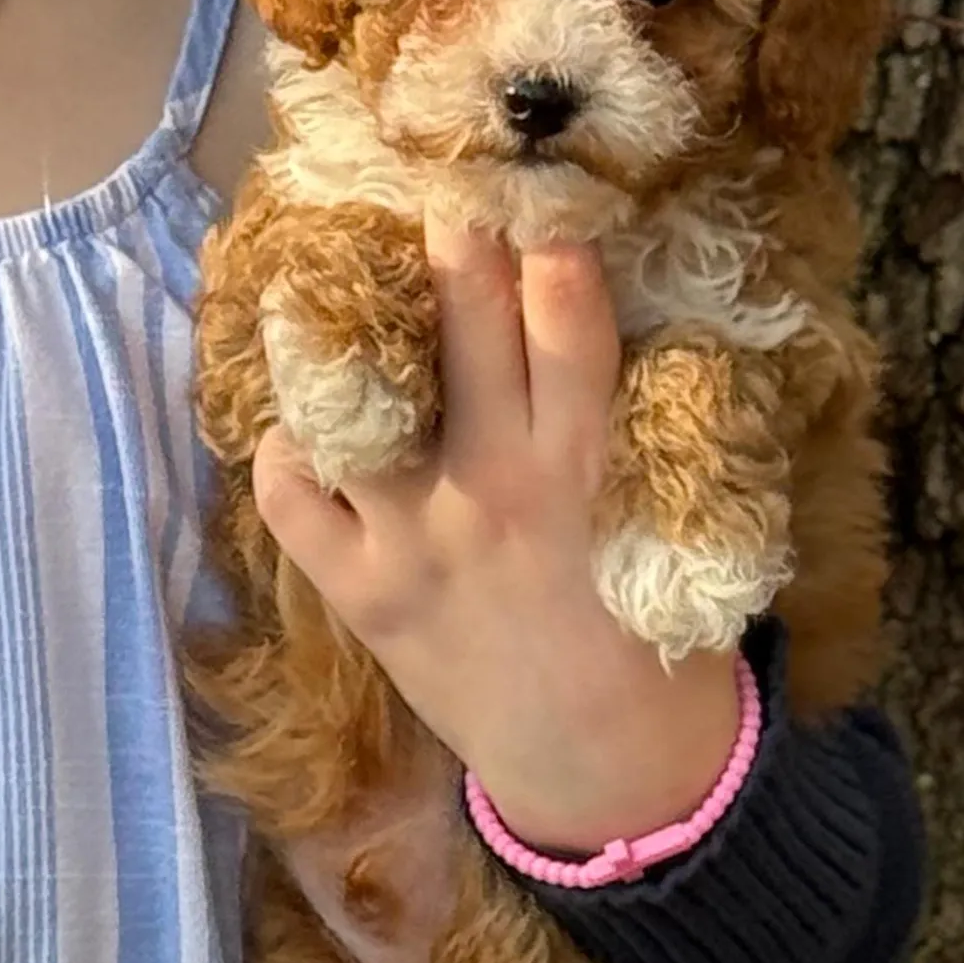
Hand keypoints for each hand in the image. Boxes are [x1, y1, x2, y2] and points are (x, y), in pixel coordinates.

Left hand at [252, 206, 743, 855]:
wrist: (604, 771)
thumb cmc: (656, 646)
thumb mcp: (671, 533)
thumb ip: (636, 439)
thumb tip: (606, 336)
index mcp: (586, 469)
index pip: (567, 323)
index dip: (549, 244)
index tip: (537, 193)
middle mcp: (493, 488)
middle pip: (464, 328)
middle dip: (455, 245)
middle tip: (445, 191)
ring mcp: (413, 539)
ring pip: (359, 400)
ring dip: (348, 332)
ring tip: (342, 286)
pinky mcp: (360, 592)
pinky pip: (294, 496)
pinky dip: (292, 452)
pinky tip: (313, 428)